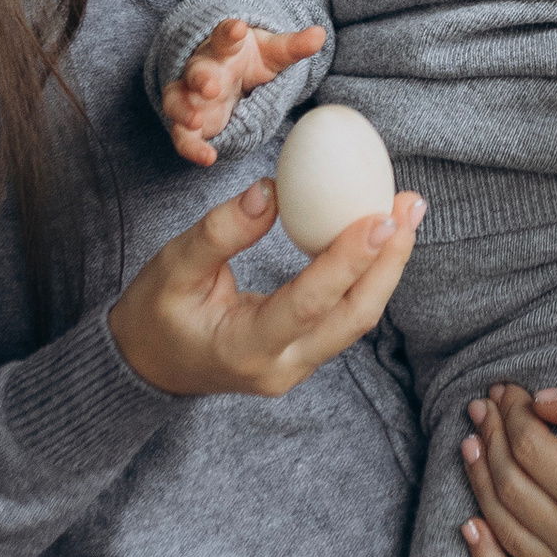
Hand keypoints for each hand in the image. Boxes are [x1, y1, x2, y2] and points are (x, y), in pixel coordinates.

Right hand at [110, 177, 422, 396]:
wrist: (147, 366)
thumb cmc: (155, 314)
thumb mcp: (171, 268)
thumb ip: (219, 233)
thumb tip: (270, 189)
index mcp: (244, 348)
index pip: (308, 304)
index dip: (348, 260)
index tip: (380, 217)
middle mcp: (281, 367)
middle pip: (353, 318)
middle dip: (389, 262)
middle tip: (409, 205)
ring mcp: (297, 367)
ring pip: (357, 319)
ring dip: (386, 266)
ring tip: (407, 211)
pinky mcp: (305, 355)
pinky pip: (345, 315)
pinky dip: (367, 274)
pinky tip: (380, 235)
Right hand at [162, 16, 326, 169]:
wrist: (225, 72)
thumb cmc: (248, 59)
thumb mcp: (273, 52)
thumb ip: (293, 46)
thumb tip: (320, 34)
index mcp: (224, 48)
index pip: (223, 36)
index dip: (229, 32)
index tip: (237, 28)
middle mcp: (203, 69)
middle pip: (196, 70)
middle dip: (200, 78)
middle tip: (211, 86)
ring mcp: (191, 95)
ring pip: (177, 100)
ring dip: (183, 110)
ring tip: (195, 121)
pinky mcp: (190, 121)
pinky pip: (183, 134)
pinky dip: (190, 146)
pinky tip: (207, 157)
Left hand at [460, 372, 556, 556]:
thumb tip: (540, 402)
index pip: (533, 448)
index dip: (512, 413)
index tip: (505, 391)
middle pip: (512, 485)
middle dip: (491, 438)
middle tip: (481, 409)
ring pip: (505, 529)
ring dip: (479, 482)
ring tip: (470, 445)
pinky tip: (468, 525)